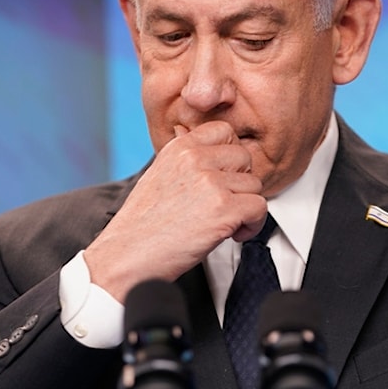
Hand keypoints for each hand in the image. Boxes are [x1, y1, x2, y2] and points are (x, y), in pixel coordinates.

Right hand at [83, 120, 266, 301]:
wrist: (127, 257)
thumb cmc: (142, 226)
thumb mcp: (159, 176)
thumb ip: (186, 161)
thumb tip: (211, 151)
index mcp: (179, 147)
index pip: (224, 130)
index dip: (230, 156)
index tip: (225, 177)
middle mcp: (195, 159)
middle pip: (244, 157)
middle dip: (240, 183)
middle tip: (225, 204)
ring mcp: (210, 182)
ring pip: (255, 185)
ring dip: (246, 207)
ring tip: (224, 223)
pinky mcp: (223, 208)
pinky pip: (259, 208)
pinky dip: (253, 225)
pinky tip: (232, 235)